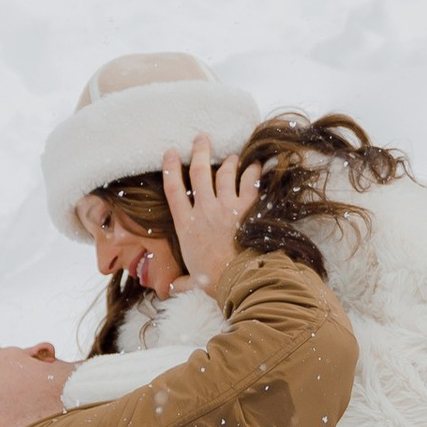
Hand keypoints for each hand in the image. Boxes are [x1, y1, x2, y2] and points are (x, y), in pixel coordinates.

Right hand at [162, 133, 261, 287]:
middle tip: (202, 138)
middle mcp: (203, 211)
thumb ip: (182, 281)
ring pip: (223, 174)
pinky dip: (252, 172)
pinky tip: (255, 165)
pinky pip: (249, 183)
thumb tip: (171, 289)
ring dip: (227, 162)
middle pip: (198, 173)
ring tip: (230, 155)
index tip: (171, 153)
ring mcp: (225, 207)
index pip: (173, 190)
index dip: (170, 168)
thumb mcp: (193, 280)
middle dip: (199, 152)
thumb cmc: (214, 280)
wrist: (238, 279)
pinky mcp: (245, 208)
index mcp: (186, 226)